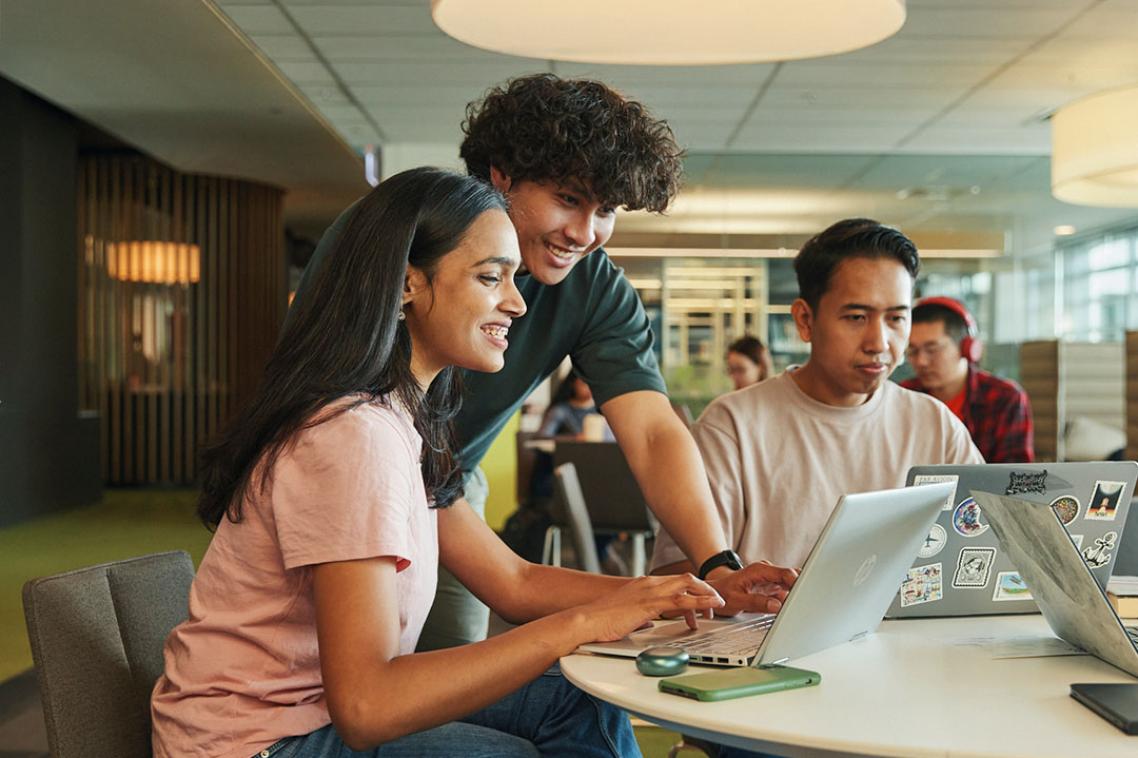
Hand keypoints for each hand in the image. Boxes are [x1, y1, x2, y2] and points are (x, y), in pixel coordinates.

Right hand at [578, 574, 724, 642]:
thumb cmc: (603, 620)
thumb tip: (649, 623)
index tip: (703, 600)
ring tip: (718, 604)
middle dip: (704, 589)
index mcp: (644, 584)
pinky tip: (709, 606)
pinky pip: (680, 600)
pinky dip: (699, 602)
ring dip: (706, 594)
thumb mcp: (628, 614)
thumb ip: (642, 616)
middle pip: (686, 578)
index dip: (693, 589)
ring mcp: (650, 592)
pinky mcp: (649, 604)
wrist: (588, 620)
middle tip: (715, 603)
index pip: (675, 581)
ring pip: (687, 585)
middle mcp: (649, 583)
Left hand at [708, 561, 797, 615]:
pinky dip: (789, 600)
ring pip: (790, 585)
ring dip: (795, 595)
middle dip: (800, 589)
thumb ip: (757, 602)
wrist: (716, 592)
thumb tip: (777, 605)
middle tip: (803, 604)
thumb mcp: (737, 600)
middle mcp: (767, 572)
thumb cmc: (723, 593)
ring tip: (797, 609)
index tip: (803, 594)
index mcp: (759, 570)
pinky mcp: (771, 587)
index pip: (786, 573)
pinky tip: (790, 609)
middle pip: (792, 577)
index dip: (797, 582)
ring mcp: (770, 579)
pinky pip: (785, 591)